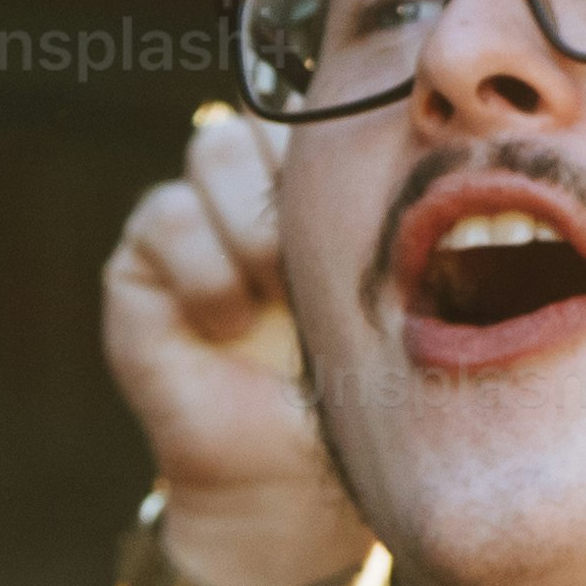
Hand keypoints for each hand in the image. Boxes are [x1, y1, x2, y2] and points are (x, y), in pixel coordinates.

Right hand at [113, 106, 369, 585]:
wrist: (288, 486)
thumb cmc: (355, 387)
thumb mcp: (390, 289)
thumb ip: (394, 209)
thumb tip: (446, 121)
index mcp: (320, 181)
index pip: (326, 99)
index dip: (348, 125)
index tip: (378, 188)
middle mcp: (254, 187)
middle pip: (267, 106)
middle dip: (301, 168)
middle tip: (327, 244)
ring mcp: (194, 219)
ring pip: (215, 146)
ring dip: (256, 219)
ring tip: (279, 289)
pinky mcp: (140, 264)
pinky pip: (165, 216)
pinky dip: (207, 269)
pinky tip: (234, 323)